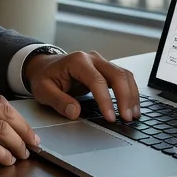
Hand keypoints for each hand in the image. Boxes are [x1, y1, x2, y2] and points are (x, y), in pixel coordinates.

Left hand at [24, 50, 139, 123]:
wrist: (45, 66)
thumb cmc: (45, 77)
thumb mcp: (43, 90)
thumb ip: (58, 101)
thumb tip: (75, 112)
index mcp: (77, 61)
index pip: (97, 80)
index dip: (105, 100)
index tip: (110, 117)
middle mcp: (92, 58)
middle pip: (116, 74)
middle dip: (125, 97)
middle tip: (126, 118)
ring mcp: (101, 62)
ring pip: (124, 75)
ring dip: (131, 95)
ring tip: (133, 115)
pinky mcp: (106, 70)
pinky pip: (123, 78)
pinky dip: (130, 92)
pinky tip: (132, 107)